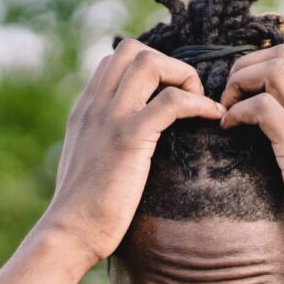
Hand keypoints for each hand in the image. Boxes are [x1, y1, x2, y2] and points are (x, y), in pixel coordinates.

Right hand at [0, 40, 223, 283]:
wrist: (70, 233)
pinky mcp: (128, 139)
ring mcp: (110, 119)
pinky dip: (199, 103)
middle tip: (187, 99)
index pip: (115, 60)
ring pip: (150, 63)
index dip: (150, 68)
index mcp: (85, 110)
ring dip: (183, 77)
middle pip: (133, 50)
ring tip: (200, 105)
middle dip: (169, 65)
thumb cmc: (85, 211)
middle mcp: (95, 106)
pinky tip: (213, 118)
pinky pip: (171, 101)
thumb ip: (103, 144)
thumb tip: (128, 147)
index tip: (171, 97)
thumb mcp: (90, 165)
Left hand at [219, 45, 283, 283]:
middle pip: (283, 55)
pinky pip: (263, 107)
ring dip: (241, 83)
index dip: (262, 65)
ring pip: (274, 70)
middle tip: (229, 98)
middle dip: (246, 68)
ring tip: (228, 110)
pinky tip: (230, 129)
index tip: (244, 93)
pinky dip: (238, 111)